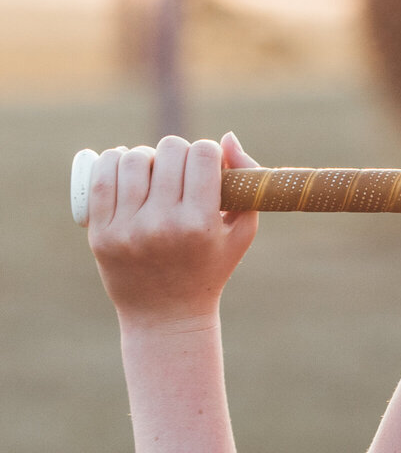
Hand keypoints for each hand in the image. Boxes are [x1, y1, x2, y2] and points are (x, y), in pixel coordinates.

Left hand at [87, 132, 259, 328]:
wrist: (166, 315)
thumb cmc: (209, 268)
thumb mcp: (241, 232)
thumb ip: (246, 182)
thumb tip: (227, 137)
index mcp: (200, 225)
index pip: (202, 154)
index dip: (207, 152)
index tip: (206, 167)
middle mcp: (163, 225)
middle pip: (169, 150)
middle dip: (178, 153)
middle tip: (178, 171)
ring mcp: (128, 230)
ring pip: (133, 158)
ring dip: (146, 156)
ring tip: (152, 172)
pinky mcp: (101, 233)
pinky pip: (102, 176)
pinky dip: (113, 162)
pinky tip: (125, 169)